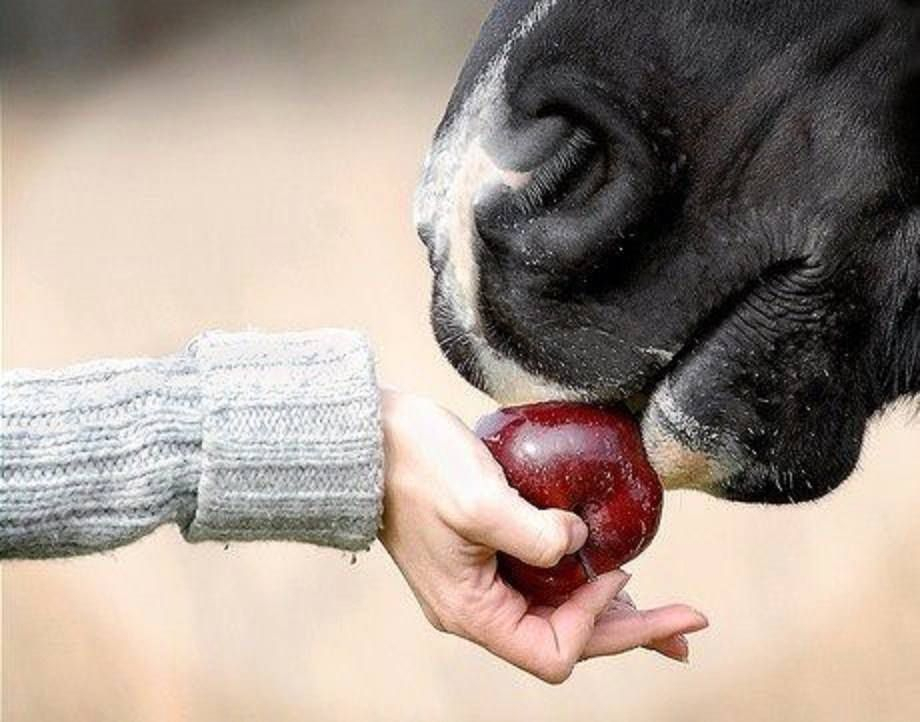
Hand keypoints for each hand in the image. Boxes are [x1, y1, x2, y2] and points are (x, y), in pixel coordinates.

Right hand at [378, 390, 707, 683]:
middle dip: (630, 630)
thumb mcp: (480, 501)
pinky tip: (608, 570)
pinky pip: (542, 584)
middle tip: (687, 627)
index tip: (612, 568)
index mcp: (472, 611)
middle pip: (566, 638)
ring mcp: (480, 584)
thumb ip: (536, 535)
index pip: (552, 650)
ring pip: (557, 613)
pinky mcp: (483, 556)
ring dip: (612, 611)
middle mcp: (477, 608)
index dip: (594, 619)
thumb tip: (581, 543)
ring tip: (666, 616)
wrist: (370, 440)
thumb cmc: (415, 467)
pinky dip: (580, 582)